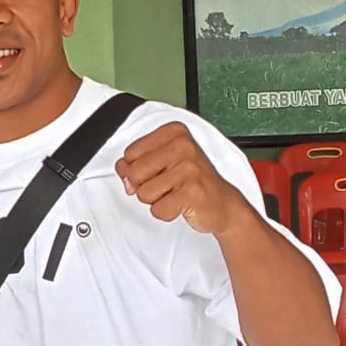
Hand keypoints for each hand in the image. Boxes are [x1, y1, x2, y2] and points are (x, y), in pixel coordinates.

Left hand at [115, 122, 250, 235]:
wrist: (223, 204)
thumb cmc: (193, 181)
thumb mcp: (164, 162)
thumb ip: (138, 162)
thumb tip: (123, 172)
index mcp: (174, 132)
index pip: (130, 153)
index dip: (137, 169)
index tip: (158, 171)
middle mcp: (183, 146)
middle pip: (134, 173)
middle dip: (145, 187)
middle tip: (168, 185)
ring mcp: (188, 168)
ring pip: (143, 194)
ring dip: (157, 200)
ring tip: (176, 194)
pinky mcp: (192, 192)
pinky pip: (158, 210)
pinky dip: (166, 212)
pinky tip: (182, 204)